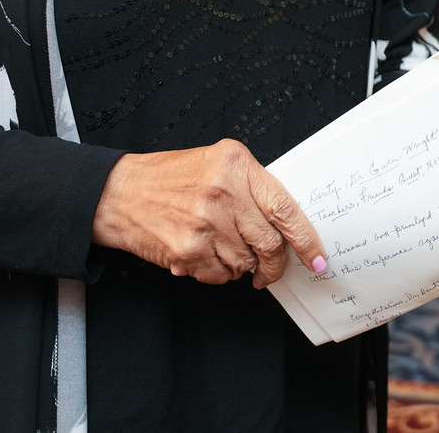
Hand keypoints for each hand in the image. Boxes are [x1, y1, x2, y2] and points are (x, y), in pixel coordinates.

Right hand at [92, 139, 325, 287]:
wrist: (120, 192)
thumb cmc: (170, 177)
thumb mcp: (218, 163)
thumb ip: (252, 187)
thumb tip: (286, 224)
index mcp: (237, 165)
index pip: (285, 208)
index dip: (306, 239)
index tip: (317, 258)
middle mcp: (224, 192)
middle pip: (269, 243)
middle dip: (274, 264)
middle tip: (269, 270)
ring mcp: (205, 223)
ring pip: (245, 263)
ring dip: (239, 265)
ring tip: (219, 247)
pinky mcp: (187, 250)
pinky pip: (219, 275)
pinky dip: (216, 272)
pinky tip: (202, 253)